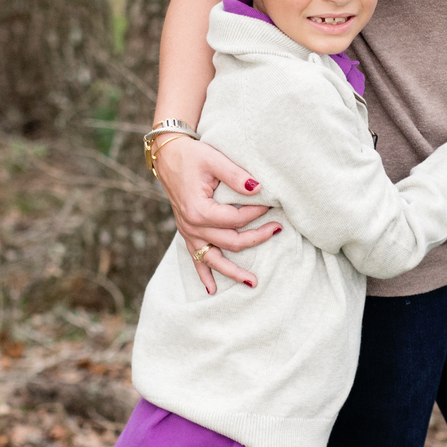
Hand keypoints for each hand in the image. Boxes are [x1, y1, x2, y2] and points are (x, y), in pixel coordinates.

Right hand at [156, 135, 276, 292]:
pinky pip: (195, 259)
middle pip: (231, 241)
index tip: (271, 203)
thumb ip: (237, 176)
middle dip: (257, 238)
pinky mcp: (187, 233)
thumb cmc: (192, 156)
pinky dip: (204, 275)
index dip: (256, 213)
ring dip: (233, 272)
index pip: (236, 219)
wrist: (168, 156)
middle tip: (278, 229)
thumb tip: (258, 188)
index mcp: (199, 210)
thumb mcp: (215, 160)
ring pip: (214, 259)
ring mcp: (189, 233)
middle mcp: (192, 226)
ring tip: (253, 282)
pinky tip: (213, 290)